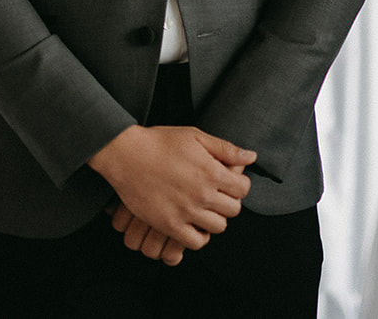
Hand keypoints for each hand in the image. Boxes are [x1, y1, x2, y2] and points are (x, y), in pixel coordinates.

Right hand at [87, 125, 253, 253]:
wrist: (126, 154)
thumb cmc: (160, 142)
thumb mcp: (195, 136)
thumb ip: (225, 148)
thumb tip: (251, 157)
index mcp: (211, 171)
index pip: (243, 188)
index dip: (238, 184)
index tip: (227, 182)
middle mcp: (202, 193)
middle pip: (234, 210)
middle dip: (228, 202)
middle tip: (215, 195)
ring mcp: (186, 211)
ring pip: (218, 227)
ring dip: (214, 219)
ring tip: (203, 209)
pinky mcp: (169, 224)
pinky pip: (196, 242)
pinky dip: (198, 236)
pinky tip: (192, 223)